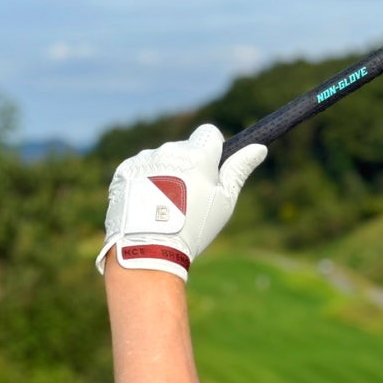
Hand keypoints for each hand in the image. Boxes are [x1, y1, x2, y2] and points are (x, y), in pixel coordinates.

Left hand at [96, 124, 266, 280]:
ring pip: (160, 159)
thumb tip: (259, 147)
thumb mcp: (224, 201)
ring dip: (164, 173)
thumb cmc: (193, 227)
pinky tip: (146, 204)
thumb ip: (239, 169)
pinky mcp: (124, 171)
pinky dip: (143, 182)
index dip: (212, 152)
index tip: (209, 173)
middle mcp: (169, 150)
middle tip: (186, 199)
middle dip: (187, 166)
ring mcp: (144, 160)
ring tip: (164, 206)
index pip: (209, 133)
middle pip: (184, 148)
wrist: (149, 249)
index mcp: (197, 154)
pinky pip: (139, 169)